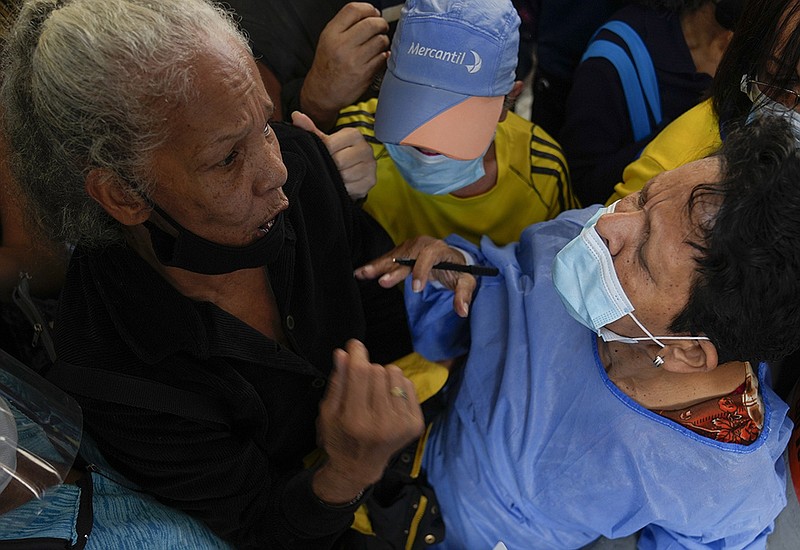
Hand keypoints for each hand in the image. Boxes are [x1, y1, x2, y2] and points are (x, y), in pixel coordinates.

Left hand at [292, 111, 375, 199]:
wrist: (353, 171)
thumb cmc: (337, 154)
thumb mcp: (323, 141)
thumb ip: (310, 130)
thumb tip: (296, 116)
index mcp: (354, 134)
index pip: (330, 146)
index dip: (321, 154)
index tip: (321, 156)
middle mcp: (366, 148)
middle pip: (338, 162)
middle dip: (329, 167)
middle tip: (326, 168)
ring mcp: (371, 165)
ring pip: (345, 176)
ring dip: (336, 179)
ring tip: (334, 175)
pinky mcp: (371, 181)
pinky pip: (352, 188)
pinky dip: (344, 188)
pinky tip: (341, 184)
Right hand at [300, 2, 389, 129]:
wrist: (323, 92)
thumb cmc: (327, 65)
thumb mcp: (328, 39)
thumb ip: (346, 25)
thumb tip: (372, 14)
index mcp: (332, 33)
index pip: (354, 10)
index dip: (369, 8)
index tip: (374, 13)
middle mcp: (342, 45)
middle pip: (371, 23)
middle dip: (381, 23)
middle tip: (381, 27)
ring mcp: (354, 60)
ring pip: (380, 40)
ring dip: (383, 40)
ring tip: (378, 44)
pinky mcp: (364, 73)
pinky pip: (382, 58)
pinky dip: (383, 56)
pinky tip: (377, 57)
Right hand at [313, 340, 423, 503]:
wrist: (359, 467)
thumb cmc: (339, 436)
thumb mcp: (328, 411)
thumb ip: (337, 381)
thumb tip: (343, 353)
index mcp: (356, 419)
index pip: (360, 372)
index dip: (357, 353)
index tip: (354, 345)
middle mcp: (382, 422)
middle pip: (377, 370)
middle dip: (367, 370)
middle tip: (360, 385)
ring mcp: (402, 424)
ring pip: (395, 374)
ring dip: (383, 377)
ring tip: (374, 394)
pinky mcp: (415, 424)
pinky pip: (408, 385)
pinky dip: (397, 387)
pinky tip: (387, 401)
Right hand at [354, 236, 477, 317]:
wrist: (451, 257)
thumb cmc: (458, 270)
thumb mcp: (466, 282)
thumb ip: (464, 294)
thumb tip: (462, 311)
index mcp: (439, 249)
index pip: (429, 256)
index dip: (422, 271)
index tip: (416, 288)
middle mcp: (422, 244)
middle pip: (406, 255)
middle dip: (393, 269)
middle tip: (382, 282)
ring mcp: (410, 246)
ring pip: (393, 257)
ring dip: (377, 266)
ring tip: (362, 275)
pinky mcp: (401, 251)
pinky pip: (387, 259)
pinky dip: (374, 266)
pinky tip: (360, 273)